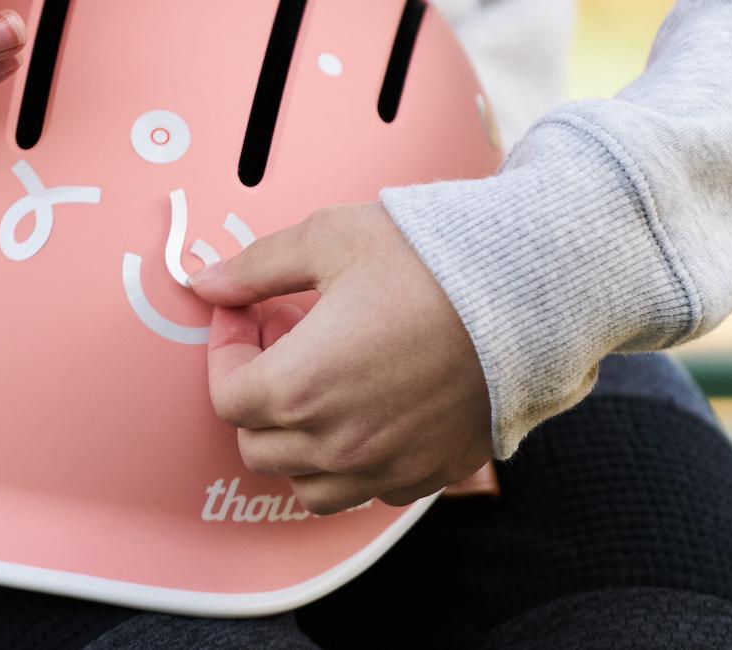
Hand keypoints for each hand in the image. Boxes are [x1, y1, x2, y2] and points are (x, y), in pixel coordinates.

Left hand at [188, 201, 491, 512]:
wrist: (525, 287)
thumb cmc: (428, 259)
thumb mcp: (328, 240)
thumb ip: (256, 267)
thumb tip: (206, 282)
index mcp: (303, 385)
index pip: (227, 397)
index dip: (225, 352)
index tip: (244, 315)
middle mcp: (340, 441)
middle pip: (257, 446)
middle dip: (253, 394)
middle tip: (279, 342)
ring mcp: (387, 465)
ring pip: (306, 485)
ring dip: (294, 441)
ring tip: (316, 382)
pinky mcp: (429, 473)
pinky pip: (366, 491)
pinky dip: (347, 462)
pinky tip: (363, 406)